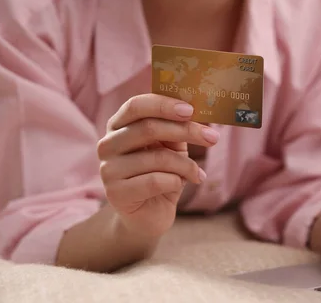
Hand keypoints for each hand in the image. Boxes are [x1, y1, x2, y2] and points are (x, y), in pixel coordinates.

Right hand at [97, 94, 218, 237]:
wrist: (149, 215)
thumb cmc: (162, 174)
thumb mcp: (171, 146)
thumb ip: (177, 127)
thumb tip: (198, 110)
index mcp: (119, 125)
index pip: (136, 105)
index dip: (163, 105)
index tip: (191, 110)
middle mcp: (107, 144)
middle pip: (148, 128)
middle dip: (186, 131)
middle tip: (213, 137)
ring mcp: (108, 169)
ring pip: (157, 157)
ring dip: (186, 165)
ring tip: (197, 173)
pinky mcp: (116, 193)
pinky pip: (155, 181)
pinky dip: (177, 181)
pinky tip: (183, 184)